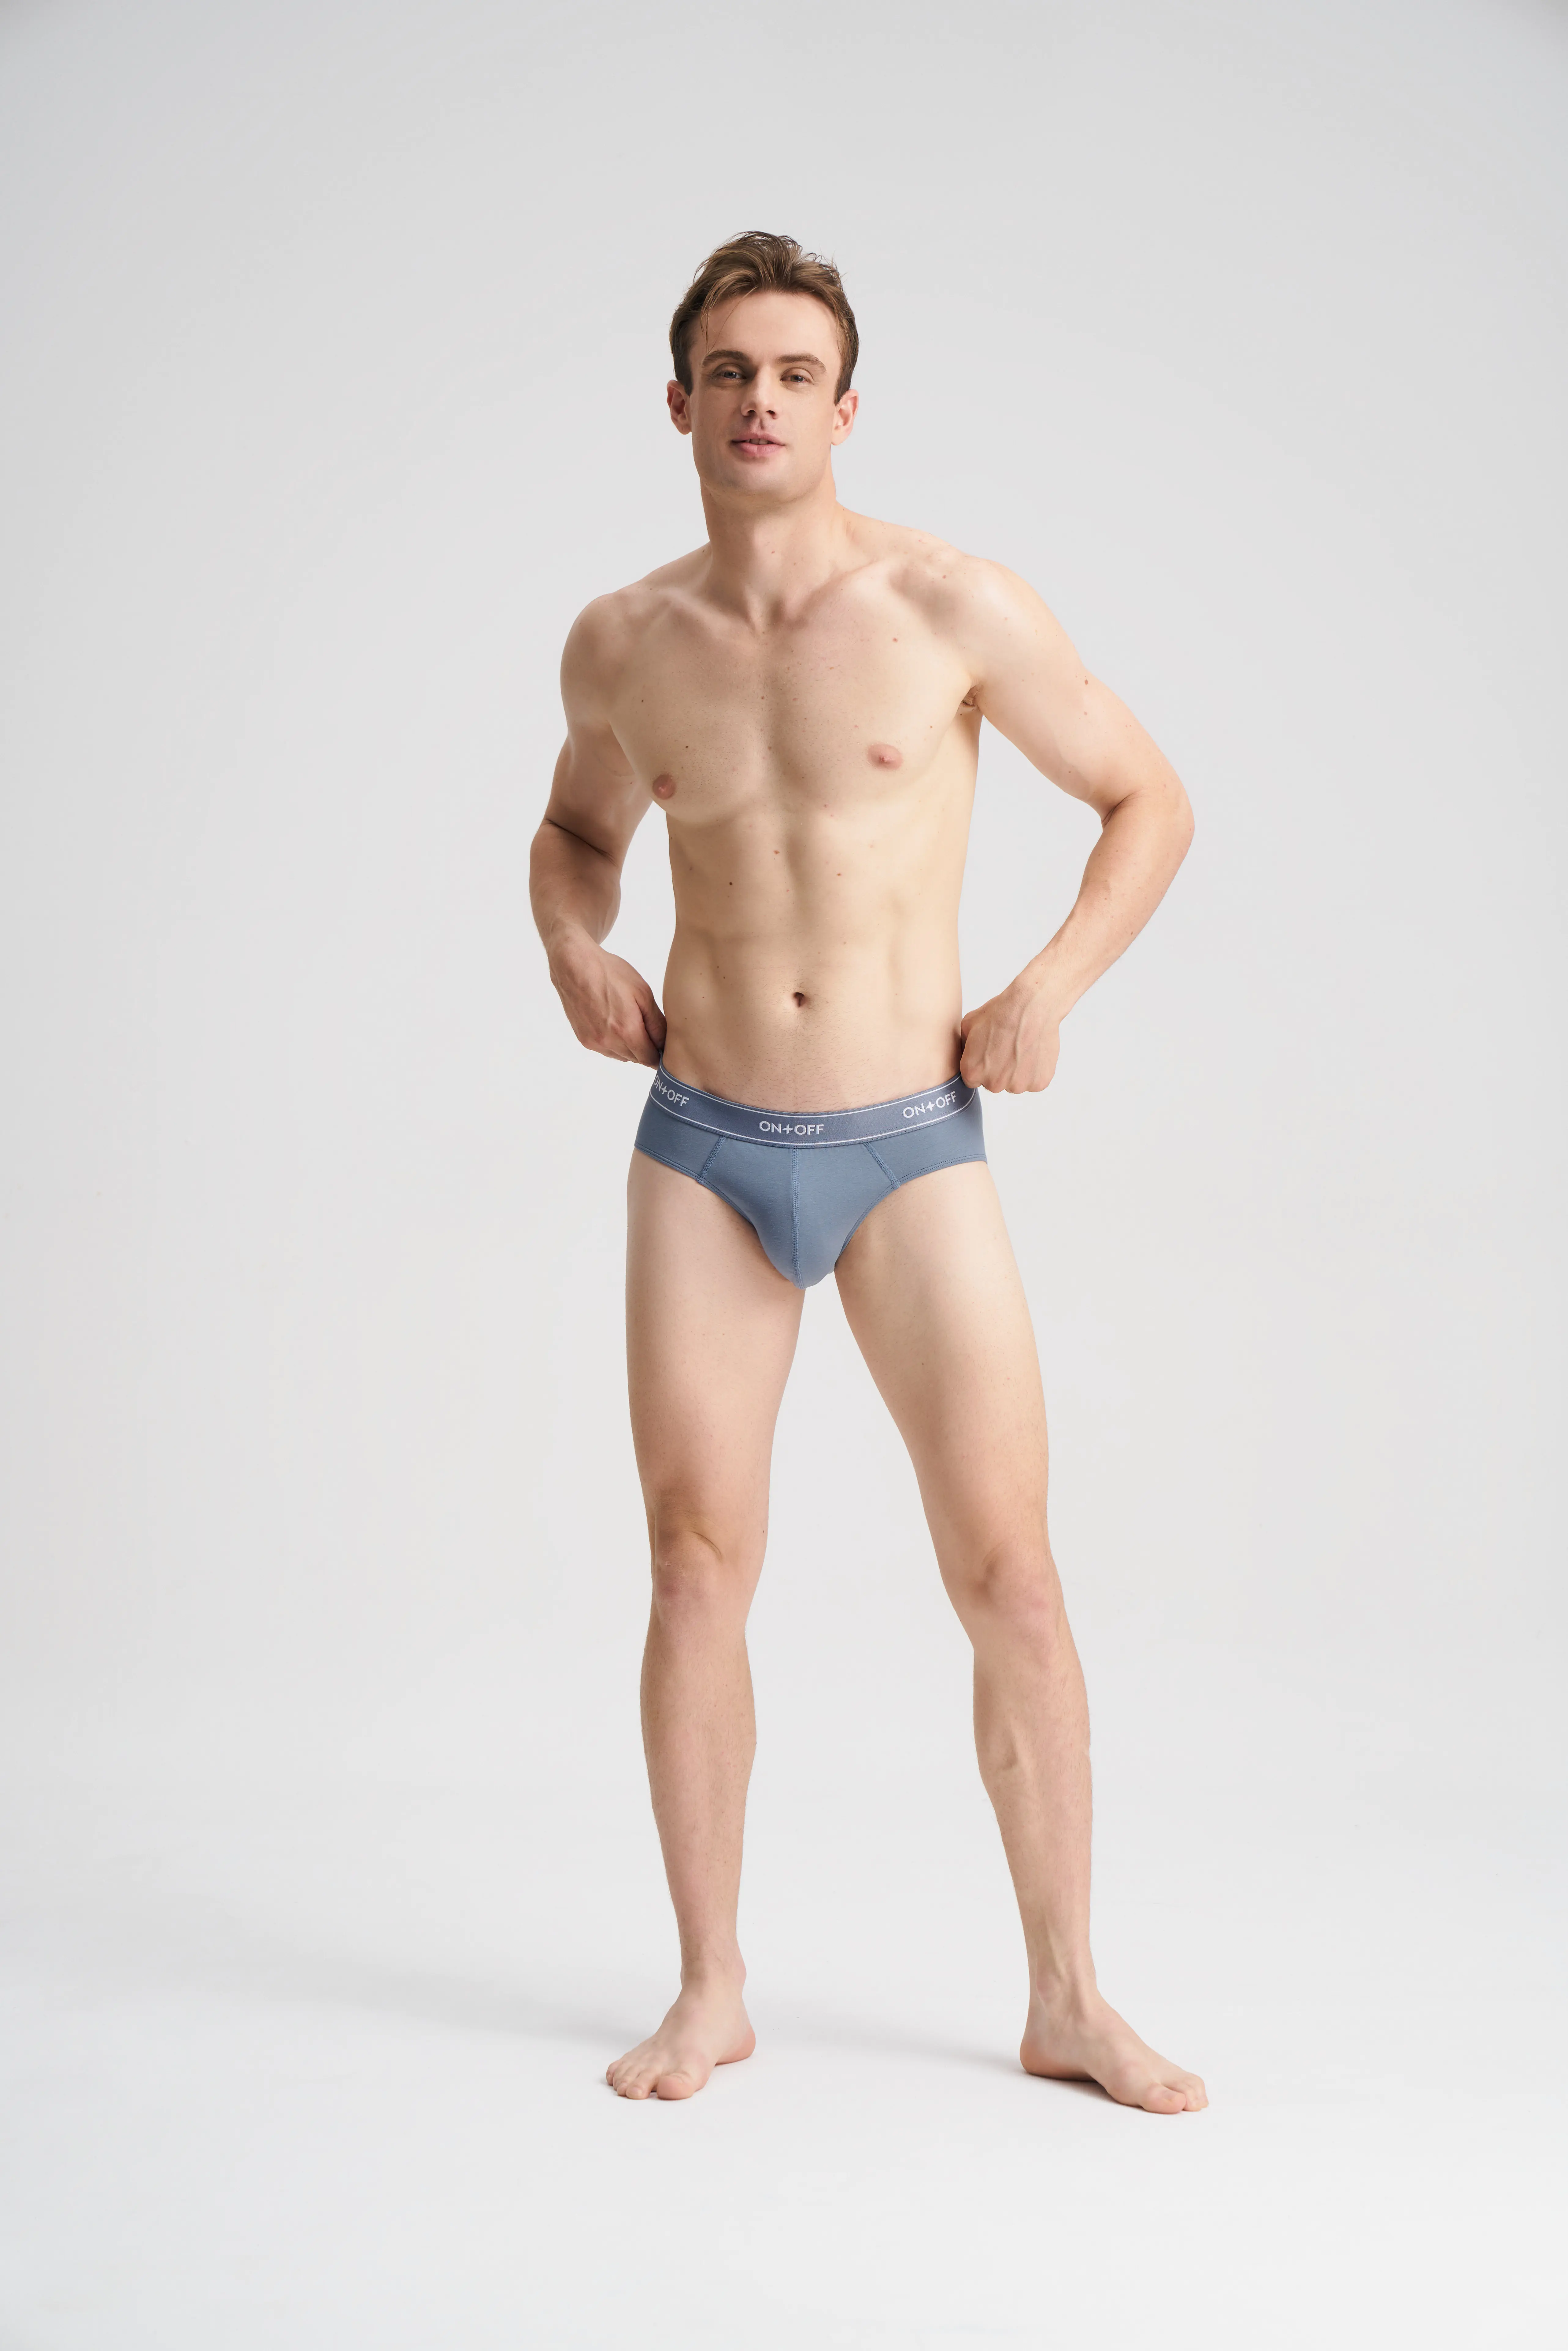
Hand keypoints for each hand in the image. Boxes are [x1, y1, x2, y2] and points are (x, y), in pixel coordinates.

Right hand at [550, 937, 666, 1066]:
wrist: (574, 966)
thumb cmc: (610, 974)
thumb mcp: (642, 993)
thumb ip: (656, 1022)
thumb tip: (665, 1043)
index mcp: (627, 1031)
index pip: (649, 1059)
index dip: (660, 1055)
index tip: (664, 1045)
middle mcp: (609, 1042)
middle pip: (636, 1059)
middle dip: (646, 1049)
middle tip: (649, 1029)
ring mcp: (594, 1042)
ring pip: (621, 1056)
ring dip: (630, 1047)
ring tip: (630, 1022)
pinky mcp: (583, 1039)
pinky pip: (606, 1050)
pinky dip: (615, 1043)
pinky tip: (614, 1023)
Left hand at [959, 974, 1061, 1092]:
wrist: (1032, 1004)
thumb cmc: (1001, 1012)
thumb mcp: (968, 1024)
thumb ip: (964, 1047)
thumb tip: (967, 1055)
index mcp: (973, 1072)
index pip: (973, 1078)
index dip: (980, 1064)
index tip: (989, 1052)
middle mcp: (994, 1084)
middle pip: (993, 1083)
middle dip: (997, 1069)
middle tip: (1006, 1047)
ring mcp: (1018, 1085)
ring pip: (1014, 1083)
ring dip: (1016, 1071)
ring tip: (1020, 1048)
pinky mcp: (1039, 1083)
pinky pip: (1033, 1081)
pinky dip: (1034, 1070)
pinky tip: (1032, 1051)